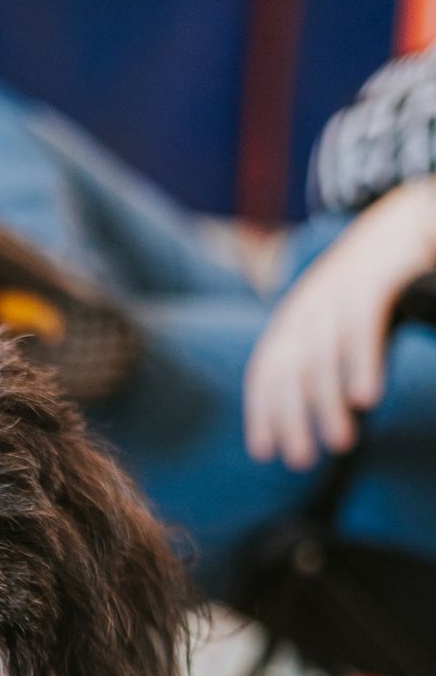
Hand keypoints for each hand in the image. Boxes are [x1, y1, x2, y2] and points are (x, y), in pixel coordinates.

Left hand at [244, 178, 435, 469]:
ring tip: (341, 443)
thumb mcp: (340, 322)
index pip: (268, 368)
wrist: (412, 214)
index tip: (266, 452)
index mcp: (295, 316)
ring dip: (327, 401)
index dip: (263, 410)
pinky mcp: (376, 273)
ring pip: (323, 350)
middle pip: (291, 367)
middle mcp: (309, 301)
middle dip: (293, 416)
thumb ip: (326, 363)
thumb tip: (325, 415)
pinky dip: (362, 361)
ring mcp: (341, 285)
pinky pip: (362, 321)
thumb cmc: (377, 283)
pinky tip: (366, 398)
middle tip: (302, 461)